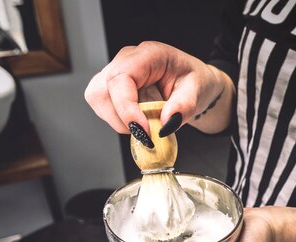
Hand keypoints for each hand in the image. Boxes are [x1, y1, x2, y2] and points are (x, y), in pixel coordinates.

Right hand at [84, 41, 229, 136]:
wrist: (193, 83)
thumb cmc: (194, 81)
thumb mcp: (198, 92)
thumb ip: (184, 106)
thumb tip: (165, 124)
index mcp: (149, 54)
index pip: (121, 78)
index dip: (126, 108)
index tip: (142, 130)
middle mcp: (127, 59)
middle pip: (102, 90)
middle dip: (120, 118)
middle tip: (145, 131)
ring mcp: (115, 71)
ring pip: (97, 98)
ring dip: (117, 120)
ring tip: (143, 124)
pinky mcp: (111, 86)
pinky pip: (102, 105)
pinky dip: (116, 119)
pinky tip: (136, 119)